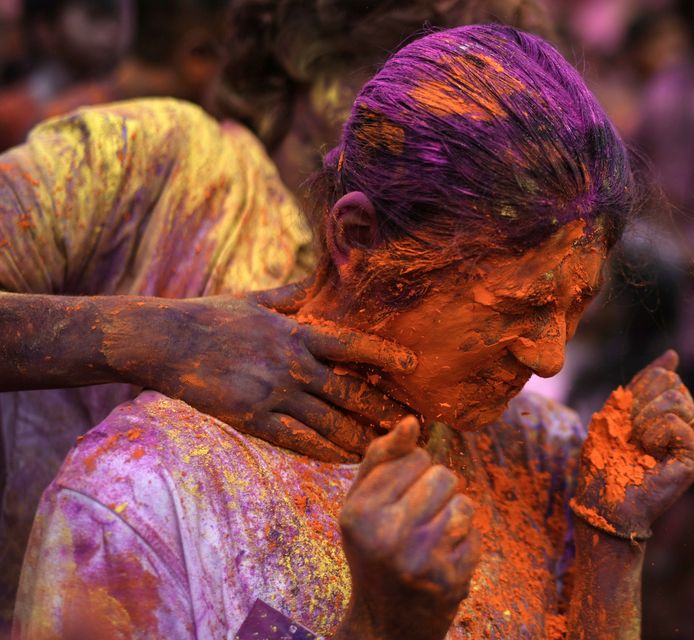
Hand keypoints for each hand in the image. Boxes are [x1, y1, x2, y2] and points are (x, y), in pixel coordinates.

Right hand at [101, 282, 416, 460]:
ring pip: (330, 421)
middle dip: (384, 408)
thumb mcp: (257, 299)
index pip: (351, 344)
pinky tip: (347, 459)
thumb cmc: (211, 316)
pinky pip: (298, 440)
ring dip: (363, 436)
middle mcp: (290, 364)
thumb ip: (294, 295)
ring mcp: (272, 394)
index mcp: (294, 332)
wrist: (164, 341)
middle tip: (414, 422)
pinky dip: (326, 451)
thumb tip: (323, 280)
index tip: (412, 366)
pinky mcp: (252, 419)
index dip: (384, 355)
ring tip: (390, 447)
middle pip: (349, 390)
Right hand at [336, 417, 479, 639]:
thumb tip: (411, 420)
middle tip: (417, 518)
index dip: (414, 472)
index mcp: (359, 512)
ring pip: (463, 502)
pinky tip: (442, 557)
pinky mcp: (450, 578)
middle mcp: (387, 535)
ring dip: (453, 515)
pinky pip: (475, 533)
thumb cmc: (373, 548)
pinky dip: (464, 542)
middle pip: (444, 475)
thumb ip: (381, 458)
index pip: (415, 456)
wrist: (384, 623)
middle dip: (437, 490)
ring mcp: (421, 558)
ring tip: (431, 536)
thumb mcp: (361, 503)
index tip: (399, 497)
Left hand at [573, 350, 693, 536]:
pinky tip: (649, 453)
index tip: (625, 419)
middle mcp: (690, 425)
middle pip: (671, 382)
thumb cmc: (605, 461)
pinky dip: (653, 434)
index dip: (637, 390)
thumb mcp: (620, 410)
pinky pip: (677, 422)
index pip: (663, 375)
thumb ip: (645, 382)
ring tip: (638, 444)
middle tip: (631, 434)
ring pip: (676, 398)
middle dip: (640, 404)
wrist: (603, 504)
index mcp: (673, 413)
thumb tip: (673, 353)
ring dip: (644, 419)